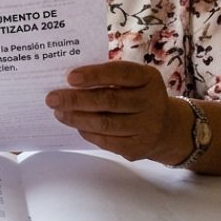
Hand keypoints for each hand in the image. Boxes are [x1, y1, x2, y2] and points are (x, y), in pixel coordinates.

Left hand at [45, 62, 183, 162]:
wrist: (167, 128)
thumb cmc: (139, 96)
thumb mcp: (134, 80)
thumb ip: (110, 77)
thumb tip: (70, 82)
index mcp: (148, 78)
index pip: (120, 73)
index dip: (95, 75)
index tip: (70, 77)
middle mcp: (151, 102)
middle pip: (109, 100)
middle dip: (76, 99)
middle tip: (52, 98)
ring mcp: (147, 127)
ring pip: (105, 123)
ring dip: (77, 118)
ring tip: (58, 112)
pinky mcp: (138, 148)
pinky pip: (107, 141)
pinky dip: (87, 132)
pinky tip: (75, 125)